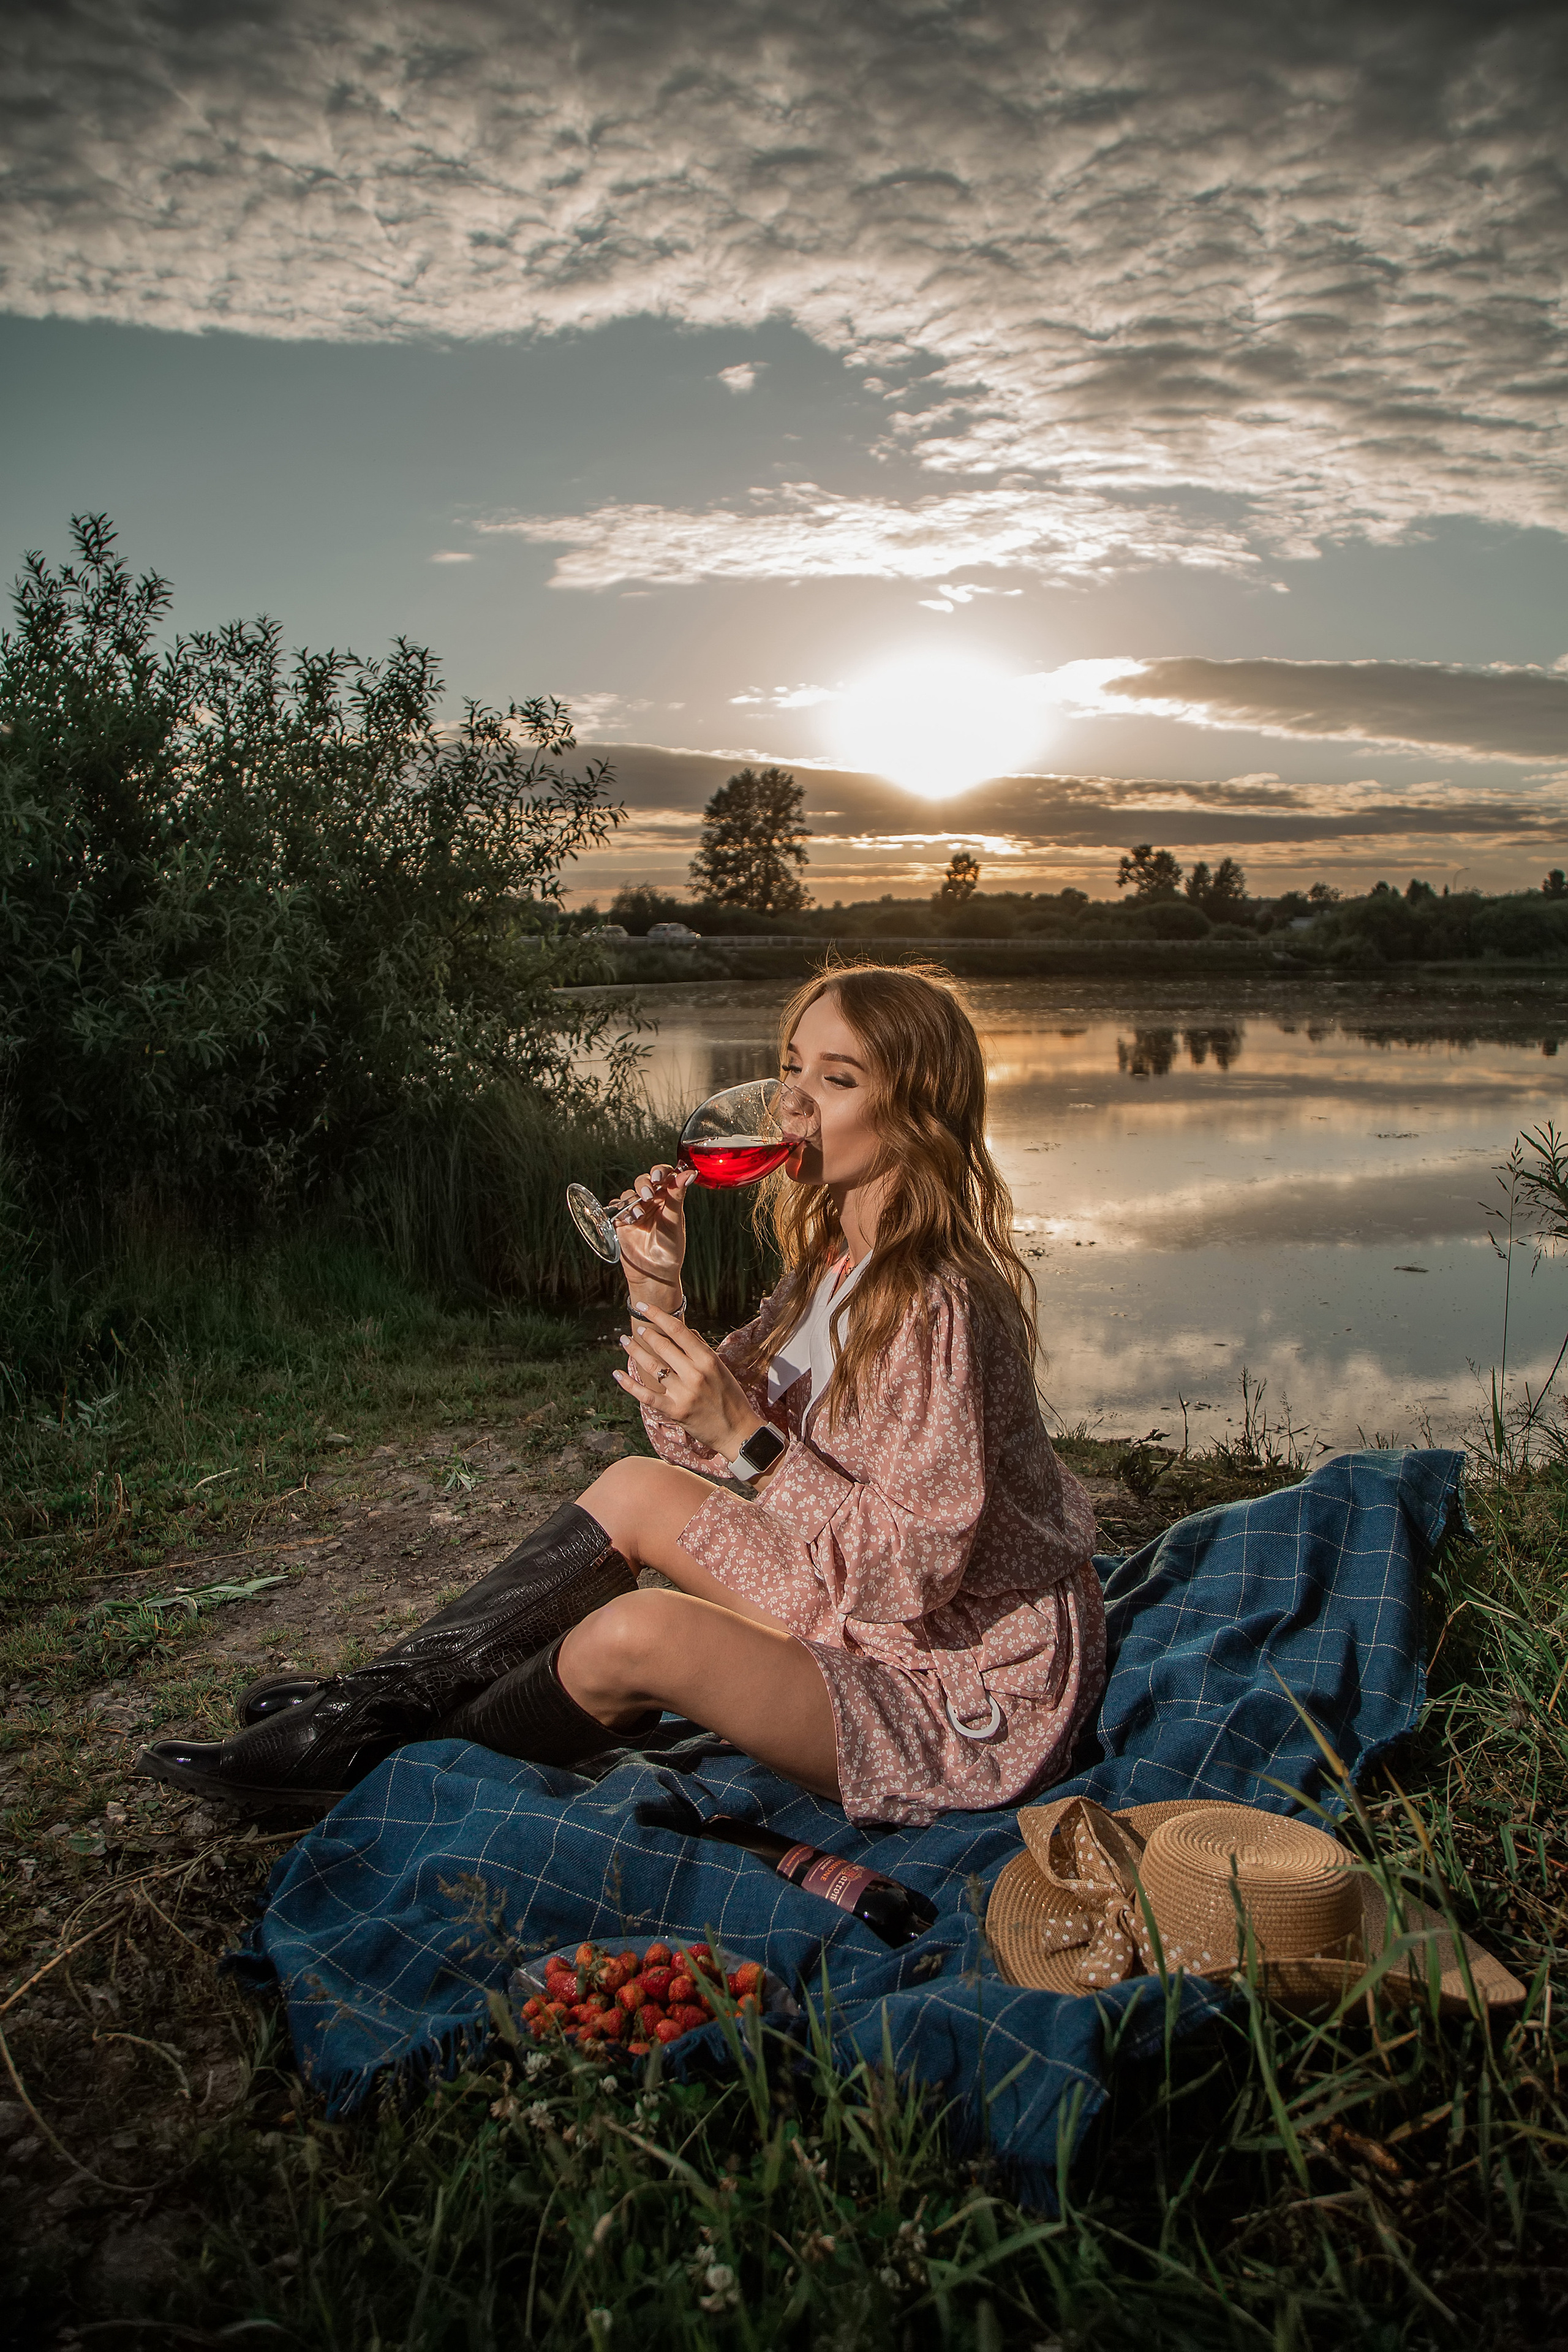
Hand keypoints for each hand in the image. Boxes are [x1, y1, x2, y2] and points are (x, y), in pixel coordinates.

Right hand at [610, 1162, 692, 1295]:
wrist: (655, 1273)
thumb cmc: (670, 1249)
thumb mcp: (675, 1221)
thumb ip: (678, 1195)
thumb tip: (690, 1173)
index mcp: (668, 1199)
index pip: (664, 1175)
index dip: (660, 1171)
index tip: (658, 1178)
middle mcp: (651, 1202)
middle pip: (643, 1180)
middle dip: (643, 1184)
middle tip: (647, 1194)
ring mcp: (636, 1210)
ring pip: (629, 1193)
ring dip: (632, 1200)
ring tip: (638, 1215)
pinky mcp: (622, 1221)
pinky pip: (616, 1207)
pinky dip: (620, 1210)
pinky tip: (628, 1220)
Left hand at [613, 1301, 764, 1461]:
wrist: (737, 1431)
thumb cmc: (731, 1397)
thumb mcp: (721, 1369)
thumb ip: (702, 1349)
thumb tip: (687, 1332)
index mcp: (708, 1359)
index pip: (678, 1330)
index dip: (657, 1315)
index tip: (644, 1306)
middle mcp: (695, 1374)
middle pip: (663, 1346)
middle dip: (646, 1333)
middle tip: (637, 1328)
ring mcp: (683, 1393)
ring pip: (652, 1367)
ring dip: (635, 1352)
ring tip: (624, 1342)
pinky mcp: (674, 1411)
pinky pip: (646, 1395)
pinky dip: (629, 1384)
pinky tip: (617, 1374)